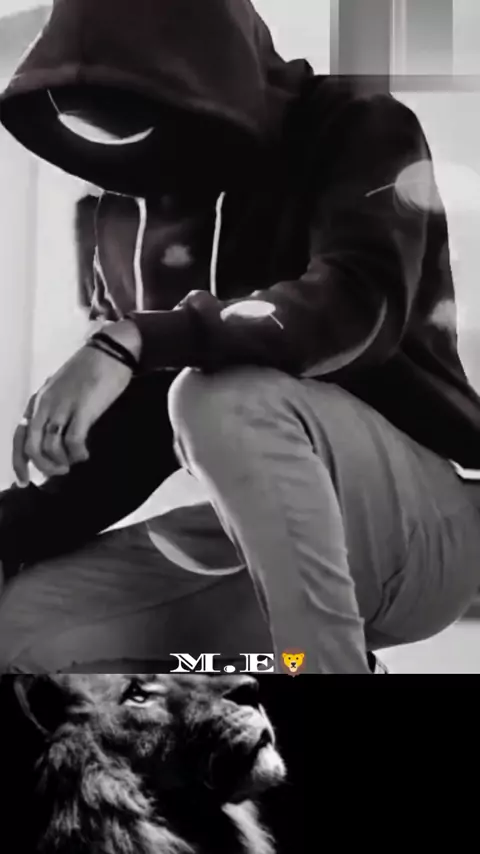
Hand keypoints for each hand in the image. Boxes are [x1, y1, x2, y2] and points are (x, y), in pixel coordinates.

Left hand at [13, 321, 140, 484]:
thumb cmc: (89, 370)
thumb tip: (53, 437)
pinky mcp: (83, 409)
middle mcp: (45, 404)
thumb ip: (53, 409)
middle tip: (58, 473)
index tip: (24, 481)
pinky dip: (77, 453)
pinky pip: (73, 441)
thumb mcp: (61, 389)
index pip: (19, 435)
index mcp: (38, 400)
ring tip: (74, 462)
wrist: (110, 351)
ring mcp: (63, 406)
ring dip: (61, 462)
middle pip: (32, 446)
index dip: (18, 462)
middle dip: (43, 466)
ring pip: (50, 446)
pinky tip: (85, 454)